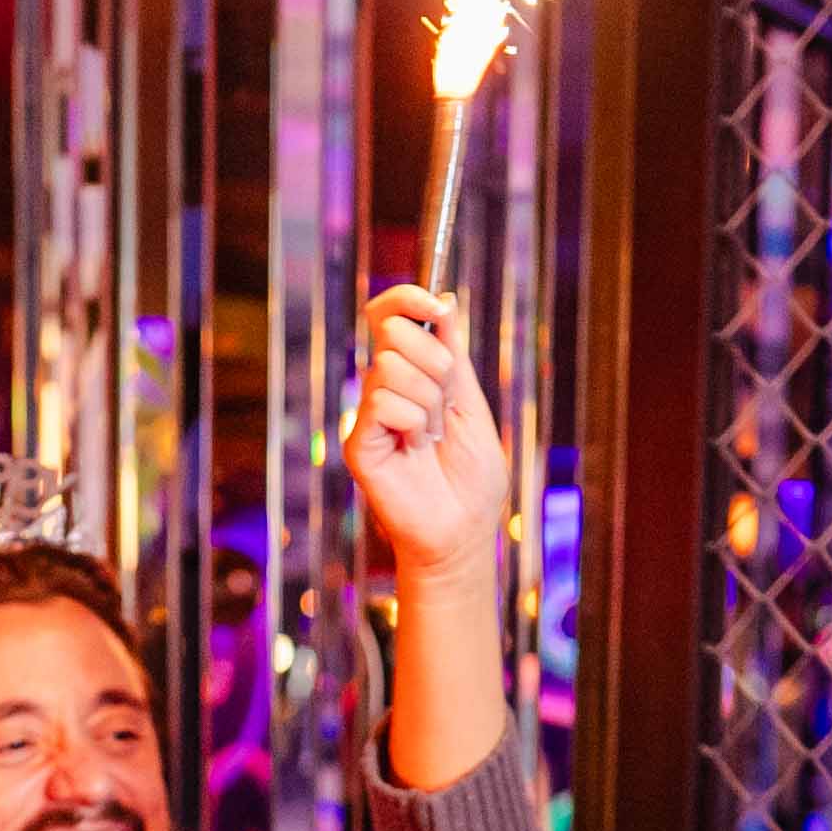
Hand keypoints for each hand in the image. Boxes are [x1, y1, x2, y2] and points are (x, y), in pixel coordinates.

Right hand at [344, 285, 509, 585]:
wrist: (464, 531)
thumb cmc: (472, 477)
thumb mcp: (471, 402)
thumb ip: (454, 354)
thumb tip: (444, 299)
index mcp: (410, 373)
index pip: (389, 315)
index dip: (408, 299)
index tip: (437, 307)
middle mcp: (383, 388)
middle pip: (393, 332)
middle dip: (436, 361)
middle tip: (447, 404)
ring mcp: (368, 415)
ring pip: (392, 367)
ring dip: (430, 402)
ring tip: (434, 438)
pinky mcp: (359, 443)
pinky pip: (383, 403)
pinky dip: (413, 423)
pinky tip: (417, 450)